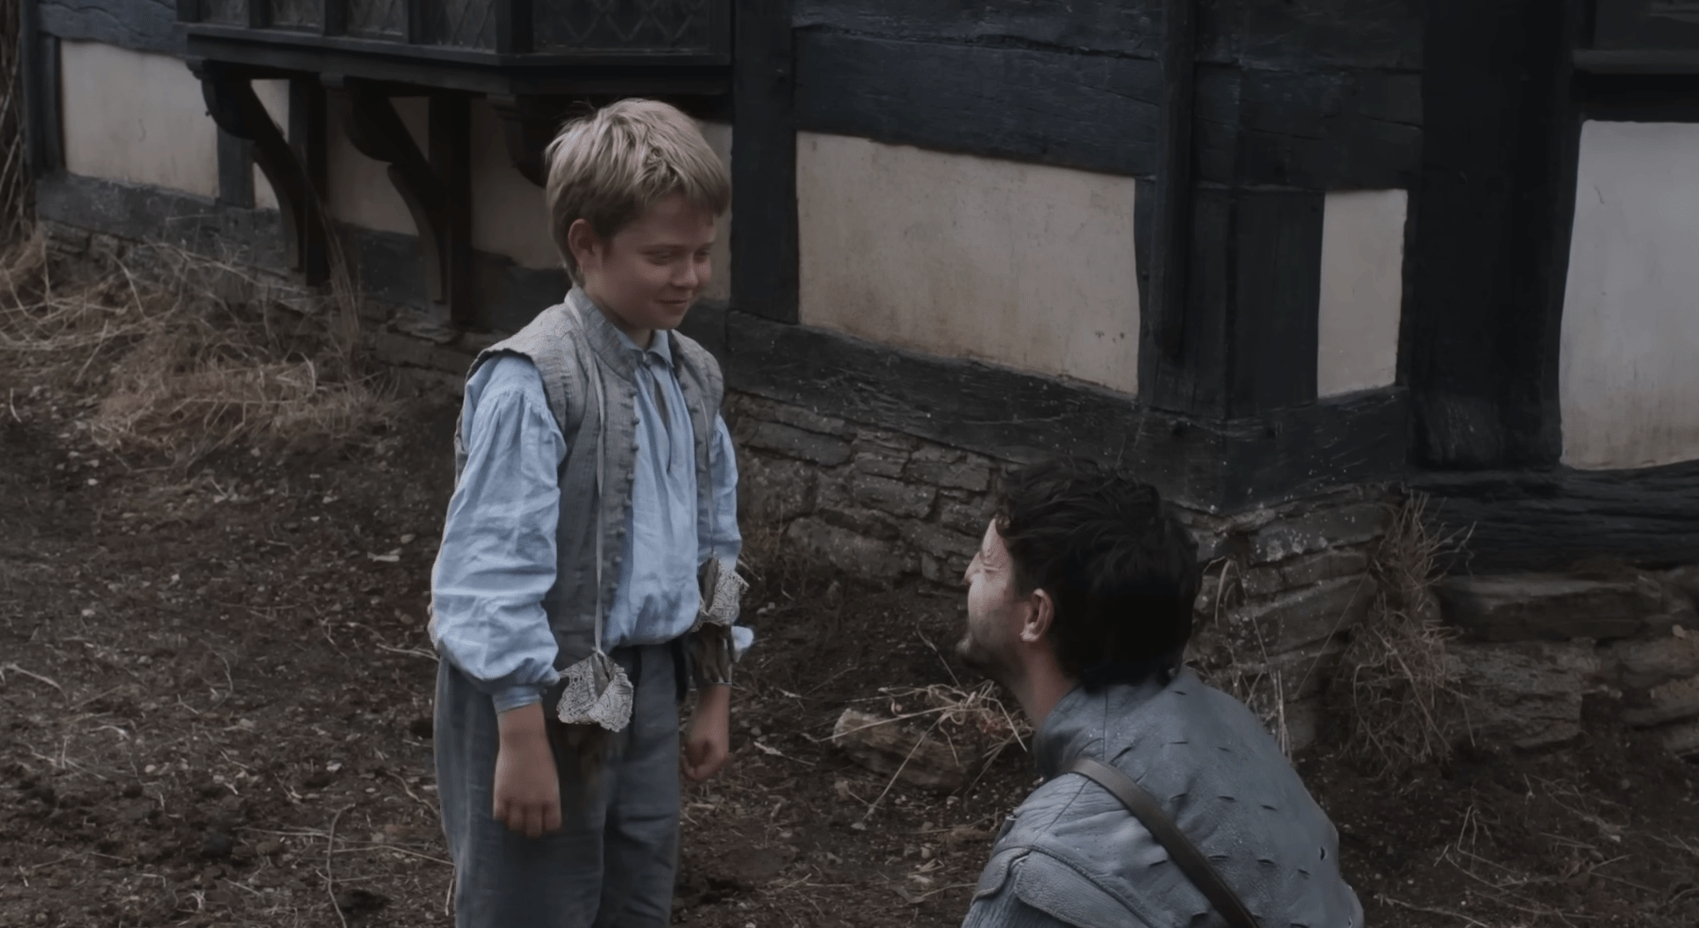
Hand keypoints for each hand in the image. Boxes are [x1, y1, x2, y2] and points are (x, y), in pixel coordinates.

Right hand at [492, 702, 561, 836]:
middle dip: (532, 829)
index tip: (544, 821)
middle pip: (533, 830)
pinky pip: (499, 815)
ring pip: (515, 826)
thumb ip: (548, 796)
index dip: (548, 825)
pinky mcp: (501, 794)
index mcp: (551, 798)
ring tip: (515, 817)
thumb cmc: (540, 755)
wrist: (524, 740)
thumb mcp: (551, 778)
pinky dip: (501, 815)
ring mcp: (516, 799)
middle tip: (528, 824)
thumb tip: (544, 810)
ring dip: (515, 824)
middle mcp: (534, 802)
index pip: (552, 824)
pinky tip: (504, 807)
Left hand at [683, 684, 730, 780]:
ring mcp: (721, 752)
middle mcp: (722, 759)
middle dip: (690, 765)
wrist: (713, 702)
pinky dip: (697, 751)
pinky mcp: (718, 745)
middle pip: (702, 771)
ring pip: (703, 763)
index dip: (686, 770)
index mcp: (717, 761)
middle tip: (685, 751)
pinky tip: (694, 740)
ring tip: (690, 744)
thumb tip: (691, 772)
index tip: (681, 757)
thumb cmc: (702, 723)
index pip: (698, 777)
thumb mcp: (693, 744)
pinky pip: (705, 755)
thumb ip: (692, 762)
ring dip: (693, 757)